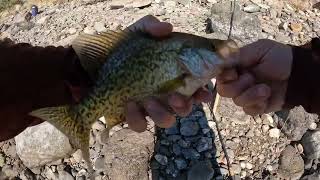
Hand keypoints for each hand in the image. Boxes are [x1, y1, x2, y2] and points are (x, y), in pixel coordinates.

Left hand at [0, 15, 210, 140]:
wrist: (85, 66)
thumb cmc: (115, 49)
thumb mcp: (133, 33)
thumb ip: (150, 27)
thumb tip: (168, 28)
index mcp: (168, 75)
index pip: (193, 86)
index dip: (203, 92)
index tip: (205, 92)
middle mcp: (162, 93)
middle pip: (183, 108)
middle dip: (184, 106)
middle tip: (177, 99)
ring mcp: (147, 106)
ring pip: (165, 120)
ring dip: (162, 114)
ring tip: (148, 101)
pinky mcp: (131, 115)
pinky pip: (139, 125)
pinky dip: (137, 117)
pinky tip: (129, 105)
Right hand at [216, 39, 292, 115]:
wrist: (298, 73)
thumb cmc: (279, 57)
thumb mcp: (260, 49)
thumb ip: (240, 55)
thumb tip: (220, 60)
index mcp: (236, 68)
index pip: (219, 75)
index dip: (223, 76)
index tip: (234, 73)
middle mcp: (238, 82)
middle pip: (223, 91)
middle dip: (237, 86)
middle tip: (251, 79)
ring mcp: (247, 95)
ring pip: (237, 101)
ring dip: (251, 95)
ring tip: (266, 89)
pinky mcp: (256, 106)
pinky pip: (248, 110)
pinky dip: (257, 104)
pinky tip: (266, 97)